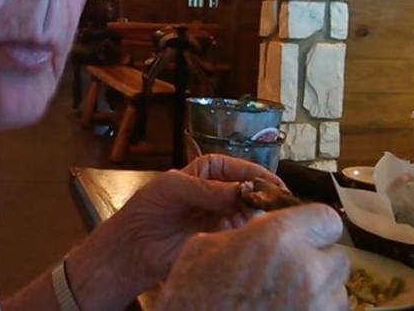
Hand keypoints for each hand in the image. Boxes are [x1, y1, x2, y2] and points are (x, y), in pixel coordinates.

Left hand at [65, 155, 283, 309]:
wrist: (134, 245)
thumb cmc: (148, 208)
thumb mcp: (172, 187)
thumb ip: (205, 188)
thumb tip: (239, 191)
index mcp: (209, 172)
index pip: (238, 168)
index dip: (256, 174)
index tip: (273, 182)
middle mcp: (220, 193)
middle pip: (251, 191)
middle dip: (265, 195)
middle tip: (279, 202)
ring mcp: (223, 218)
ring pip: (252, 213)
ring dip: (262, 215)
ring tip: (270, 218)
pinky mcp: (222, 240)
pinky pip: (243, 235)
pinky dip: (251, 234)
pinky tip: (256, 234)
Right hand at [158, 204, 348, 310]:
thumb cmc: (192, 294)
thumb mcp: (206, 246)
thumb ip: (247, 233)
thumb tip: (263, 231)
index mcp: (277, 237)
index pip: (326, 218)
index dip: (313, 224)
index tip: (300, 231)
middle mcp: (307, 270)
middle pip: (338, 256)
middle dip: (317, 259)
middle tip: (290, 266)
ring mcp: (317, 307)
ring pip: (337, 290)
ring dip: (319, 289)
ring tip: (286, 294)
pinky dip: (314, 309)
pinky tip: (285, 310)